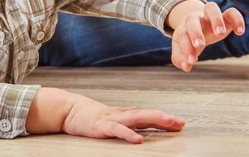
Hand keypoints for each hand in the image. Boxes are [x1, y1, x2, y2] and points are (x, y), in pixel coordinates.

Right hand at [62, 96, 185, 143]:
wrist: (67, 108)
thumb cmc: (87, 113)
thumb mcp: (108, 114)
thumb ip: (123, 113)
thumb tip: (136, 109)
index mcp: (123, 115)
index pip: (147, 116)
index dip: (163, 119)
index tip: (180, 123)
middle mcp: (120, 115)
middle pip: (146, 115)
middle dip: (164, 119)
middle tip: (181, 122)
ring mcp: (111, 119)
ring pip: (136, 118)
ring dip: (154, 119)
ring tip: (169, 122)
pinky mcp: (100, 126)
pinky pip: (116, 130)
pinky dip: (127, 134)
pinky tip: (138, 139)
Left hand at [171, 1, 244, 71]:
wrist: (195, 20)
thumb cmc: (188, 37)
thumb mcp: (181, 48)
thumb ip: (180, 59)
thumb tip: (186, 67)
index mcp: (184, 28)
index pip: (182, 36)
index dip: (186, 48)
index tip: (192, 61)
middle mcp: (196, 20)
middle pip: (192, 20)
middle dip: (195, 33)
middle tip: (200, 45)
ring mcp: (210, 16)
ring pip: (211, 8)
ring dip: (215, 19)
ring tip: (220, 34)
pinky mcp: (225, 17)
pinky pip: (232, 12)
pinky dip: (237, 19)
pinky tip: (240, 32)